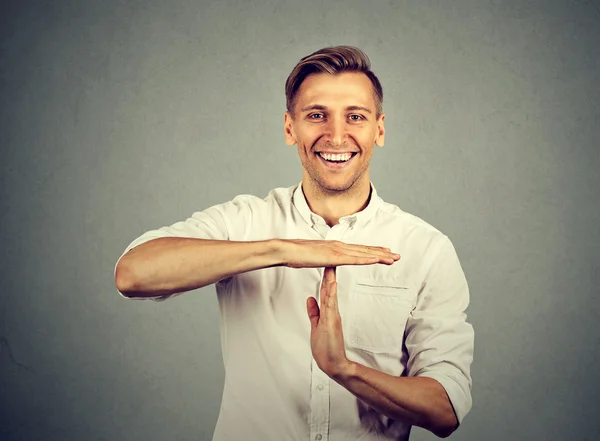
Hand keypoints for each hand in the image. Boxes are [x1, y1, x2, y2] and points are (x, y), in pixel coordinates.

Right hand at [280, 239, 399, 268]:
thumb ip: (324, 258)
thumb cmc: (296, 255)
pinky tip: (377, 260)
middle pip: (365, 250)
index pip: (358, 249)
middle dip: (382, 253)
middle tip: (397, 255)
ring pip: (363, 253)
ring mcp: (337, 250)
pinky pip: (353, 259)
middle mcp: (339, 246)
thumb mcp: (314, 257)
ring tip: (393, 258)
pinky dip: (367, 259)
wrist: (286, 250)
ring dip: (380, 256)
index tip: (385, 252)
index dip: (372, 251)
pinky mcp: (333, 256)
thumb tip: (327, 260)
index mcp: (335, 247)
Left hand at [306, 267, 351, 377]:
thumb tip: (310, 298)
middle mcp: (331, 311)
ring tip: (331, 266)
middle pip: (330, 289)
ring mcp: (332, 316)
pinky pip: (331, 306)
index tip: (325, 262)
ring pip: (331, 294)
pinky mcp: (332, 323)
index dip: (325, 276)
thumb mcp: (316, 325)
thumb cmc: (325, 347)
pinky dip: (331, 295)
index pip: (326, 290)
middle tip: (331, 256)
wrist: (333, 364)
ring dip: (330, 280)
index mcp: (327, 311)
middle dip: (329, 273)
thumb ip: (314, 311)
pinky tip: (332, 285)